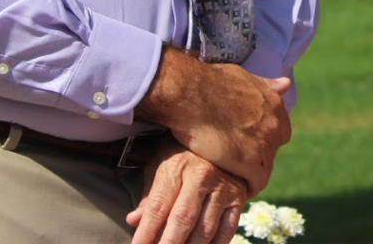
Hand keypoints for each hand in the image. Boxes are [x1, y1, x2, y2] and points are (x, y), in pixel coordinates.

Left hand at [127, 139, 246, 243]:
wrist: (222, 141)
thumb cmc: (183, 157)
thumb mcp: (160, 167)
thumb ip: (149, 197)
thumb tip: (133, 220)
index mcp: (177, 167)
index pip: (158, 206)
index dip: (146, 232)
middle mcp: (202, 176)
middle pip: (183, 219)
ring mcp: (223, 188)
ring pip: (205, 229)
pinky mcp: (239, 199)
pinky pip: (227, 230)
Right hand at [137, 46, 291, 194]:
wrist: (189, 93)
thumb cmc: (208, 82)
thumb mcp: (243, 77)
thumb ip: (264, 85)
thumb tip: (286, 84)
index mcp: (274, 104)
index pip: (280, 131)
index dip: (263, 139)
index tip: (247, 144)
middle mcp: (274, 124)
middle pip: (271, 150)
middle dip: (257, 156)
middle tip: (236, 161)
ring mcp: (264, 143)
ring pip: (265, 167)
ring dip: (250, 173)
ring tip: (232, 176)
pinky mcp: (251, 162)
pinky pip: (256, 182)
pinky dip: (247, 187)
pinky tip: (233, 188)